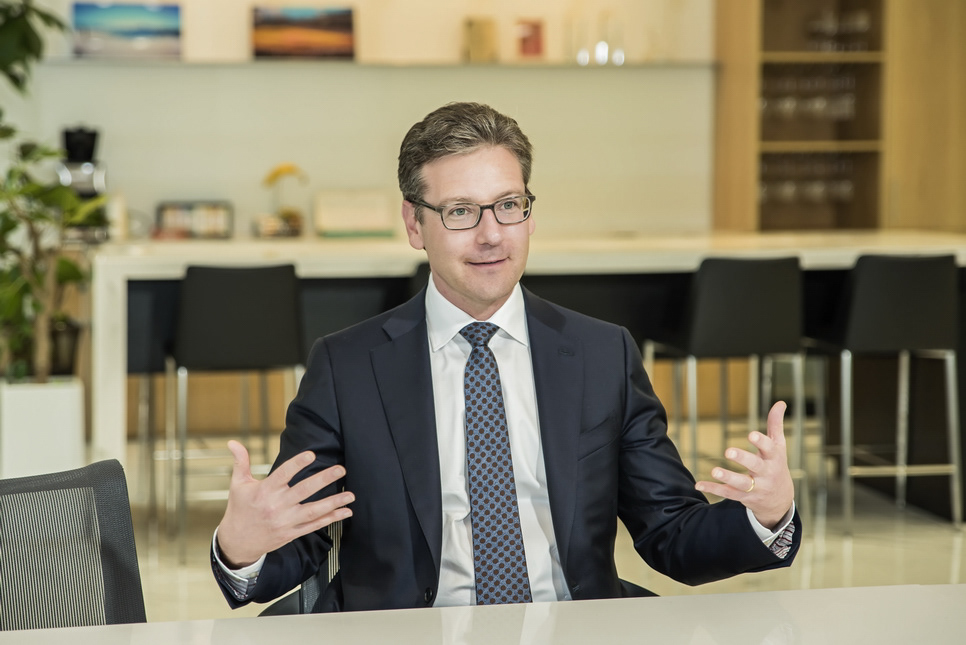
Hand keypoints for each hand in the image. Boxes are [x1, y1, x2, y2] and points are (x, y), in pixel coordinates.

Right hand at [216, 440, 353, 567]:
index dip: (297, 464)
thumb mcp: (238, 484)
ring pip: (313, 511)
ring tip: (350, 495)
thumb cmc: (239, 509)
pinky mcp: (292, 533)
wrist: (237, 542)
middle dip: (323, 480)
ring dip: (334, 502)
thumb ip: (240, 462)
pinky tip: (345, 511)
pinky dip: (331, 519)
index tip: (311, 455)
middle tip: (340, 469)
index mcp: (264, 491)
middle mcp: (277, 506)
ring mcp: (286, 521)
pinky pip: (315, 526)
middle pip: (303, 491)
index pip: (283, 474)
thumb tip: (233, 442)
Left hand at [694, 401, 794, 529]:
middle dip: (743, 459)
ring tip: (714, 470)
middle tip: (729, 451)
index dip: (761, 442)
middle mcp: (766, 473)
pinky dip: (713, 489)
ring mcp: (756, 487)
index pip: (770, 449)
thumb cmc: (777, 466)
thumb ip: (776, 425)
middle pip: (755, 466)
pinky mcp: (744, 497)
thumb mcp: (779, 446)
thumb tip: (780, 403)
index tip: (751, 434)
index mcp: (774, 458)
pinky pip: (728, 493)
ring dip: (728, 477)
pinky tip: (699, 484)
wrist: (780, 501)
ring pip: (742, 483)